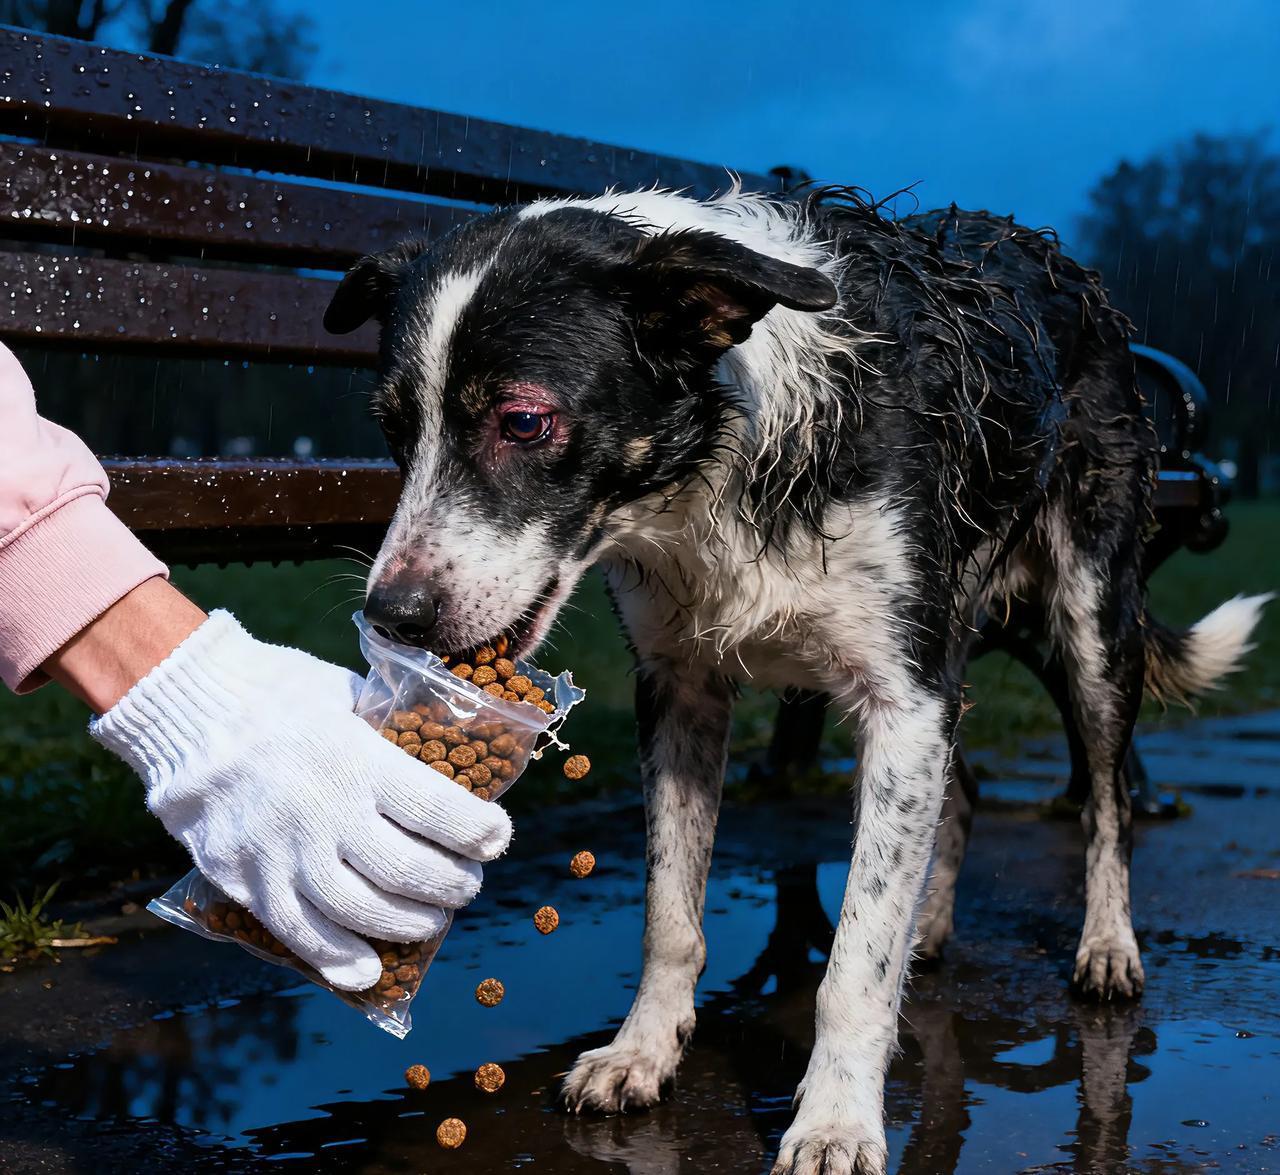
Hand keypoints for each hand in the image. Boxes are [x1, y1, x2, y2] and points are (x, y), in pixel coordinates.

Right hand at [90, 610, 511, 989]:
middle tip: (466, 884)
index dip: (478, 833)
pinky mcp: (245, 878)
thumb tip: (439, 747)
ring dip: (409, 924)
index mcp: (356, 759)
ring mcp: (282, 852)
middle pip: (408, 872)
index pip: (438, 812)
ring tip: (432, 919)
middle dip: (452, 886)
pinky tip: (367, 969)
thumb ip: (388, 728)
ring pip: (360, 912)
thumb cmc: (275, 690)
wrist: (184, 707)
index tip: (496, 838)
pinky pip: (297, 932)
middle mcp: (323, 812)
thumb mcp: (345, 692)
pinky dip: (337, 958)